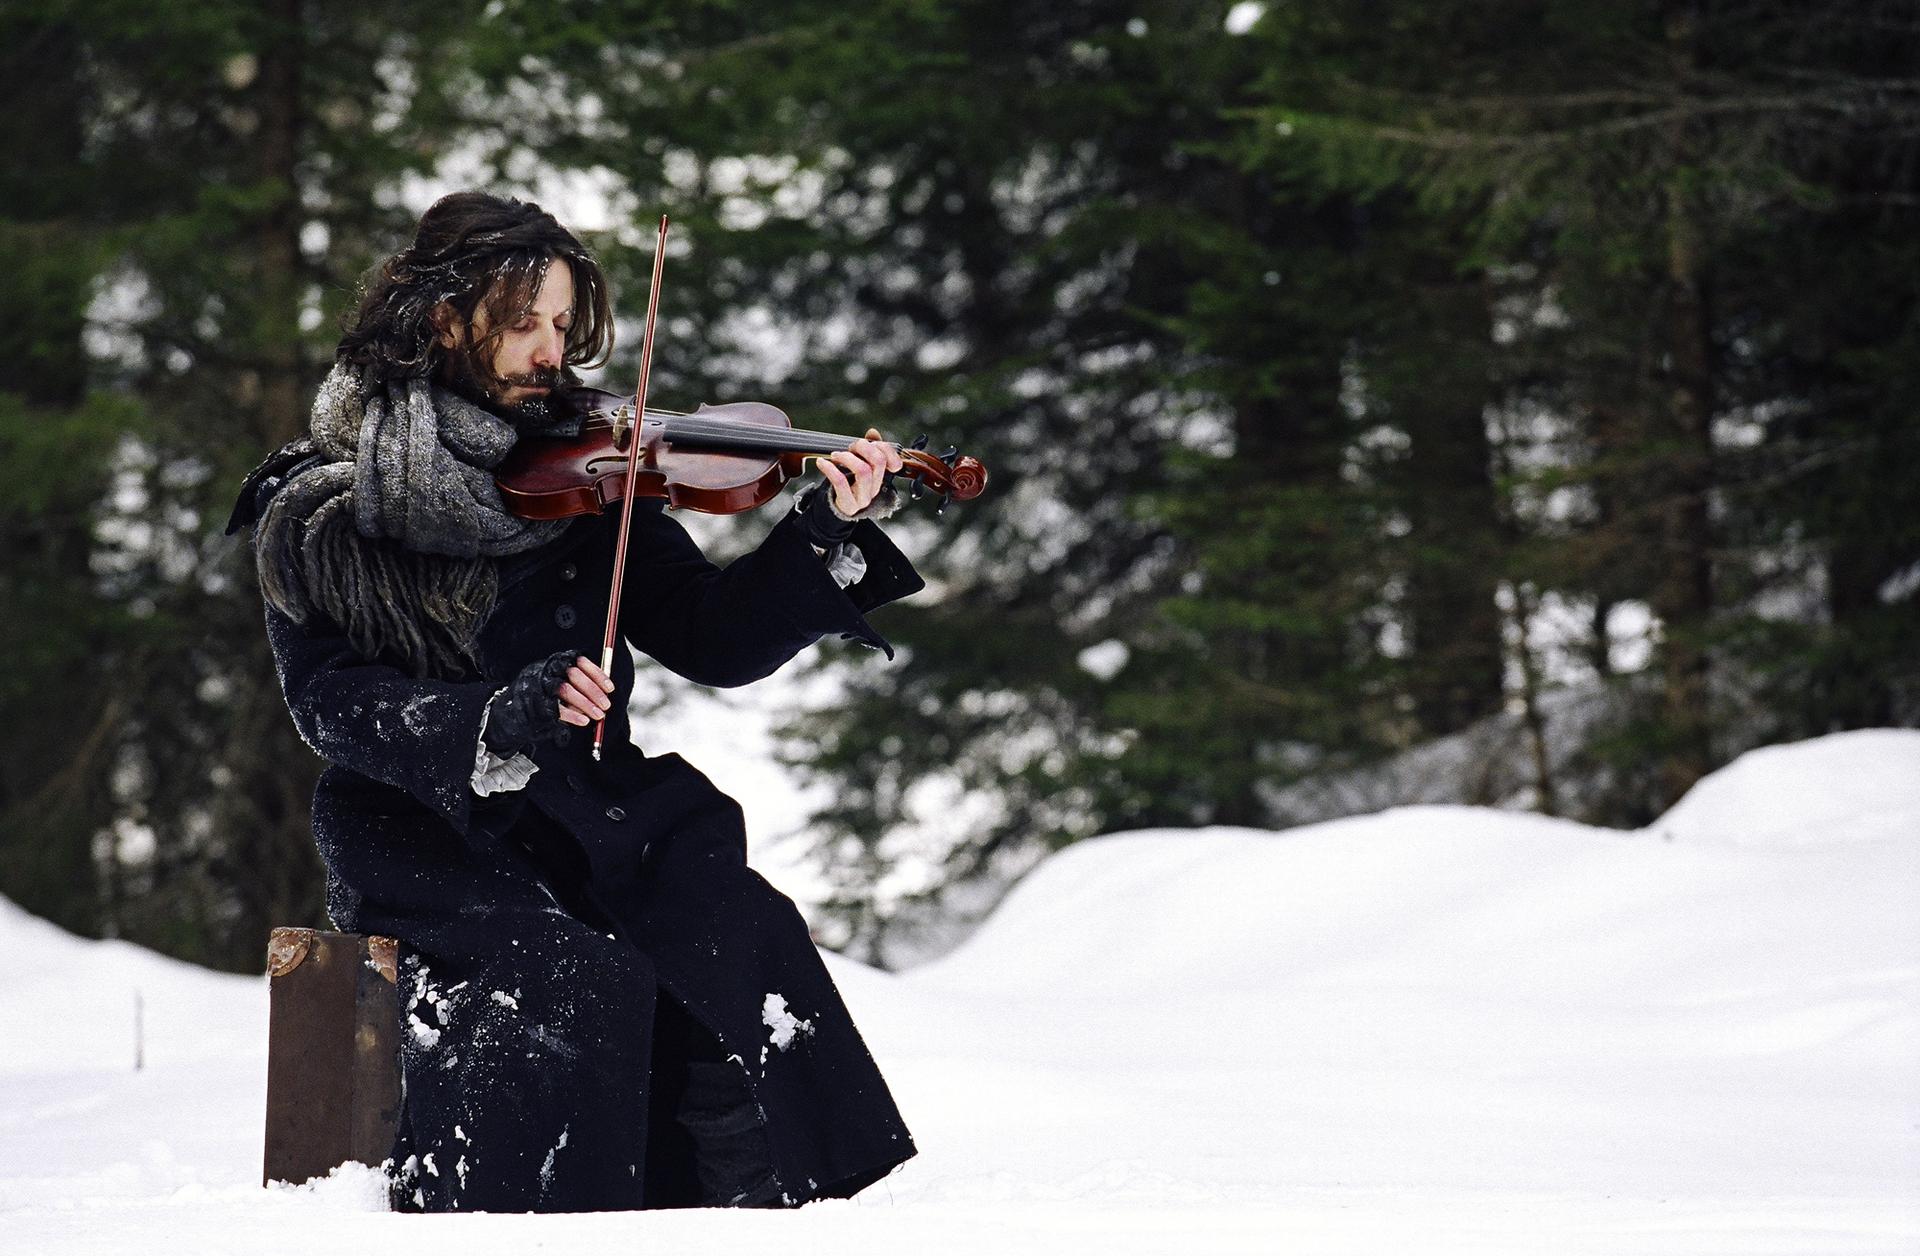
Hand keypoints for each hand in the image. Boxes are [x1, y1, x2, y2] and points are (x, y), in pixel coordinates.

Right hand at [485, 651, 616, 753]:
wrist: (509, 711)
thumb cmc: (541, 696)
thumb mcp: (559, 683)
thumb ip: (579, 685)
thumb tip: (604, 693)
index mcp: (555, 662)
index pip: (579, 662)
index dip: (597, 674)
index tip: (610, 687)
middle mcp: (546, 670)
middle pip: (574, 675)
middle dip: (593, 691)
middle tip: (607, 704)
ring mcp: (538, 686)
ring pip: (565, 691)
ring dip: (586, 704)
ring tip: (599, 715)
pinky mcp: (534, 703)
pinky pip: (556, 708)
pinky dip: (572, 715)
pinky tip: (584, 721)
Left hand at [814, 429, 902, 516]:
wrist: (838, 509)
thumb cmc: (850, 484)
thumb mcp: (860, 465)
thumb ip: (868, 449)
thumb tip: (873, 432)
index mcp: (881, 478)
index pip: (893, 460)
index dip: (883, 447)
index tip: (866, 442)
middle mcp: (875, 488)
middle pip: (878, 462)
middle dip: (863, 447)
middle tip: (850, 446)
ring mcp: (863, 498)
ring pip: (863, 471)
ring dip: (847, 457)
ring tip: (835, 455)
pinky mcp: (849, 504)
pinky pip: (841, 483)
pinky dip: (829, 469)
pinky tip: (821, 462)